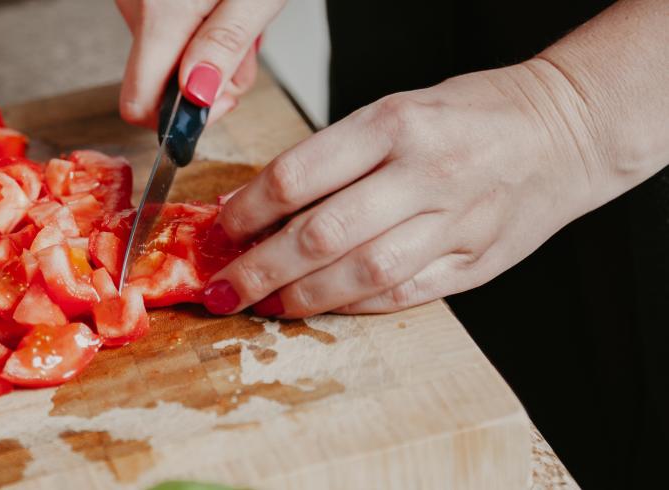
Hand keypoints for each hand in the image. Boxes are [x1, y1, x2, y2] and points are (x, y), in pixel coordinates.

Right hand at [114, 0, 284, 127]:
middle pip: (156, 80)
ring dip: (206, 50)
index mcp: (160, 12)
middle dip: (204, 78)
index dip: (178, 118)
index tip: (218, 101)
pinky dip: (197, 27)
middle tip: (243, 47)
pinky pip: (165, 28)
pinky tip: (218, 4)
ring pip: (164, 55)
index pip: (137, 103)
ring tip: (235, 14)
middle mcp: (136, 3)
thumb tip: (197, 97)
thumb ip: (224, 48)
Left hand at [203, 60, 607, 315]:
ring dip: (302, 297)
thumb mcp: (397, 111)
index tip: (222, 229)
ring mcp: (455, 222)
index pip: (299, 175)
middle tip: (224, 288)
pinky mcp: (475, 262)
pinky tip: (323, 307)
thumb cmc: (471, 116)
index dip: (249, 211)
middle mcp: (425, 173)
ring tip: (266, 304)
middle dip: (260, 269)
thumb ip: (336, 159)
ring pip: (361, 274)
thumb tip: (262, 205)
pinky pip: (402, 295)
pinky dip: (353, 306)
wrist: (564, 130)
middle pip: (322, 235)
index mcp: (395, 123)